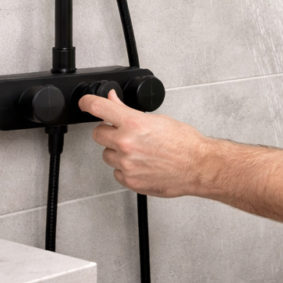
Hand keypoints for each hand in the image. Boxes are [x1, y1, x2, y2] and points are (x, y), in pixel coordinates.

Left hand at [80, 90, 209, 197]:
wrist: (198, 166)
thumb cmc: (184, 143)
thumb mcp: (158, 120)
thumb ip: (130, 112)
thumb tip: (114, 102)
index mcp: (134, 124)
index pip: (99, 108)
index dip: (88, 103)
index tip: (85, 103)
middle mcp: (127, 144)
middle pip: (98, 134)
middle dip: (108, 131)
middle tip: (122, 132)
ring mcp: (127, 164)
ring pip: (107, 154)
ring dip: (117, 151)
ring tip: (139, 151)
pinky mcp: (130, 180)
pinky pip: (116, 172)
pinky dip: (125, 168)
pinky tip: (142, 164)